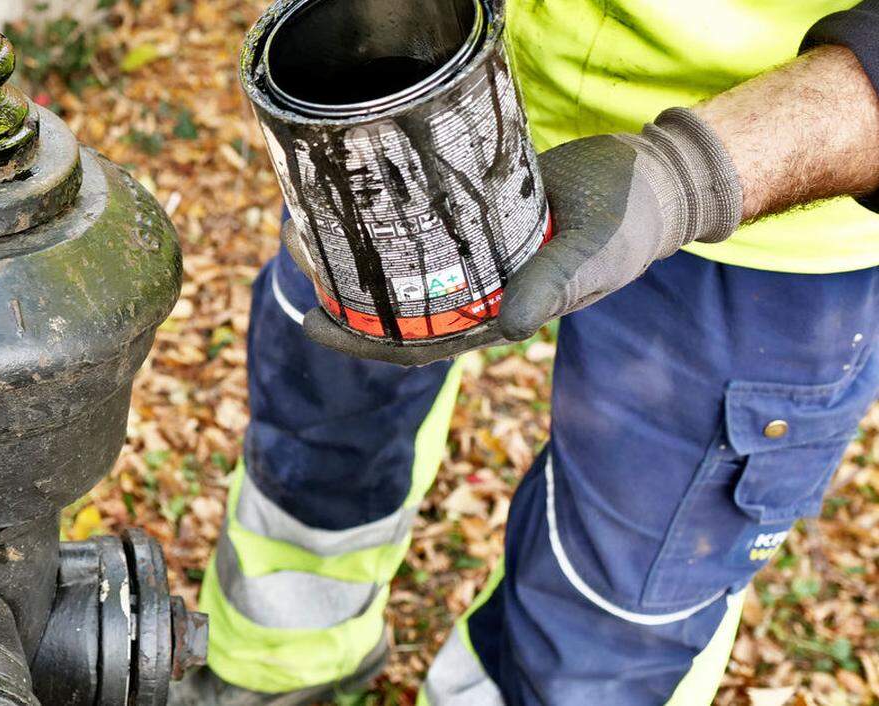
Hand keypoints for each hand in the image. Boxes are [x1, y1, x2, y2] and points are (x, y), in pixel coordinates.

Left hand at [304, 108, 742, 365]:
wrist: (655, 181)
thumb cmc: (629, 226)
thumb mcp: (593, 254)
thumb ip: (553, 285)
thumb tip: (513, 328)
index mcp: (499, 315)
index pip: (418, 344)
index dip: (362, 344)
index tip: (311, 325)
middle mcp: (479, 291)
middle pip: (397, 307)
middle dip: (342, 291)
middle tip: (293, 251)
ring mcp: (478, 256)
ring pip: (406, 266)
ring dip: (359, 253)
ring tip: (310, 222)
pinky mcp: (480, 217)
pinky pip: (427, 226)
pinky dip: (391, 220)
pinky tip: (357, 199)